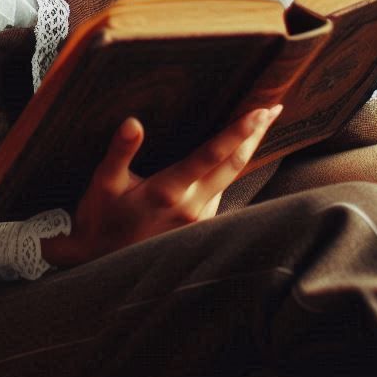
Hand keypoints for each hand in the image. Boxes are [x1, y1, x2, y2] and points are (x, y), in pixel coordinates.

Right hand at [41, 105, 282, 268]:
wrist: (102, 268)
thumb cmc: (101, 221)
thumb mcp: (102, 185)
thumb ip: (119, 152)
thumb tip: (133, 123)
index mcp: (168, 191)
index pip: (212, 155)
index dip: (238, 132)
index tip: (261, 111)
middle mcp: (191, 206)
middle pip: (234, 164)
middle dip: (255, 134)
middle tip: (274, 107)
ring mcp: (198, 220)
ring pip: (231, 178)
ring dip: (247, 150)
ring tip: (260, 124)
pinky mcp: (199, 227)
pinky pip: (222, 191)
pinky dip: (232, 168)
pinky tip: (234, 155)